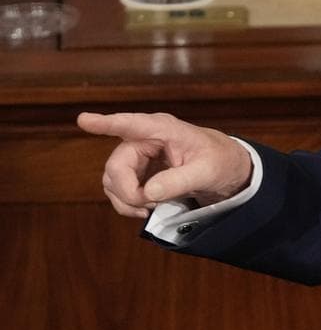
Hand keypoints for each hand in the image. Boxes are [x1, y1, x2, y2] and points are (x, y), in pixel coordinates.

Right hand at [77, 112, 252, 216]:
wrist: (227, 170)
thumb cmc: (220, 161)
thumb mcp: (208, 171)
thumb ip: (180, 181)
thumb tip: (148, 192)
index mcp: (164, 129)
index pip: (131, 124)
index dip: (106, 123)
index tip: (84, 120)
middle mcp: (145, 139)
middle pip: (116, 166)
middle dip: (127, 191)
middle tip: (148, 206)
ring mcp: (138, 156)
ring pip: (112, 180)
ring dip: (127, 200)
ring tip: (153, 207)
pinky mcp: (137, 173)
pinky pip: (118, 190)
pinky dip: (128, 204)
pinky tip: (147, 209)